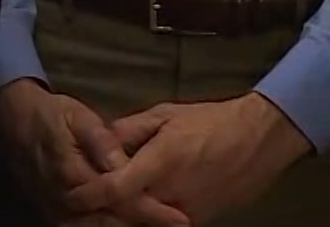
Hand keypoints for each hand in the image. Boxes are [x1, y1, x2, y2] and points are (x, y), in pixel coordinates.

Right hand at [0, 78, 187, 226]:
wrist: (14, 119)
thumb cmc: (52, 115)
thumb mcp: (78, 117)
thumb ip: (101, 140)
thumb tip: (124, 163)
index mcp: (71, 173)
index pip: (117, 200)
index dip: (150, 211)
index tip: (180, 218)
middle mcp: (62, 198)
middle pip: (109, 223)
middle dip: (143, 225)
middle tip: (177, 224)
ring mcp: (54, 208)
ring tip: (156, 224)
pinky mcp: (53, 212)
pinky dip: (106, 226)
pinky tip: (126, 223)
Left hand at [62, 94, 309, 225]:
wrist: (259, 140)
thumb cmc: (210, 122)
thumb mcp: (163, 115)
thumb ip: (127, 130)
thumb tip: (99, 140)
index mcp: (160, 164)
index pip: (115, 190)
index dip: (89, 194)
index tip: (71, 193)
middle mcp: (172, 194)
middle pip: (125, 213)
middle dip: (100, 209)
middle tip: (77, 202)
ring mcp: (188, 211)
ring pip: (144, 222)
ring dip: (121, 215)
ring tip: (101, 203)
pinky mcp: (200, 219)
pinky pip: (162, 224)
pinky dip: (144, 217)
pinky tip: (131, 206)